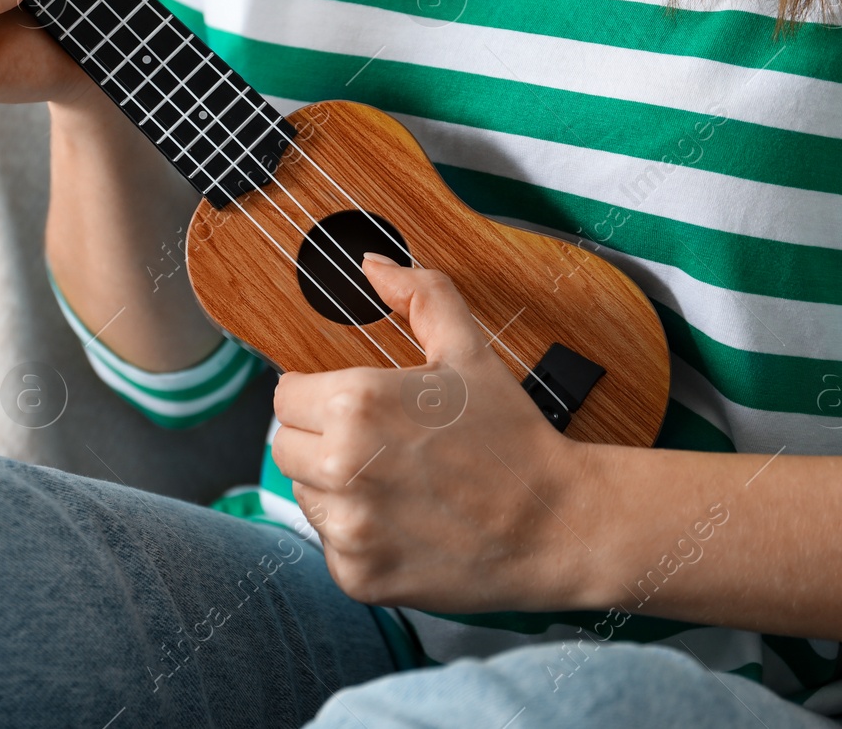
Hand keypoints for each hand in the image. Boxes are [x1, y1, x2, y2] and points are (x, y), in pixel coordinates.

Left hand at [271, 255, 593, 612]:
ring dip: (336, 490)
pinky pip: (331, 547)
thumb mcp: (469, 353)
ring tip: (397, 486)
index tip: (355, 409)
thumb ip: (420, 297)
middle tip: (378, 447)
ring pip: (306, 496)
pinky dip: (358, 539)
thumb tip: (372, 264)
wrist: (557, 526)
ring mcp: (348, 528)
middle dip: (320, 441)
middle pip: (284, 446)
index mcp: (356, 403)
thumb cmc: (512, 437)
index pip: (285, 395)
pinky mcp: (358, 576)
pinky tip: (405, 525)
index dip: (318, 397)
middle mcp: (342, 466)